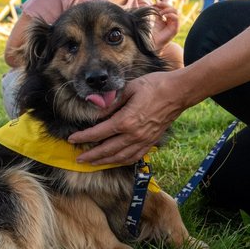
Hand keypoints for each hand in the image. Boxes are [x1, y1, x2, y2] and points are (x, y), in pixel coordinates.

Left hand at [69, 71, 186, 164]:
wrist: (178, 92)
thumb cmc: (154, 86)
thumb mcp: (129, 89)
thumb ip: (112, 102)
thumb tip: (96, 109)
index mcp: (126, 120)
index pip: (99, 133)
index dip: (83, 137)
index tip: (72, 139)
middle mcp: (134, 135)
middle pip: (107, 150)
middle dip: (91, 155)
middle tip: (78, 159)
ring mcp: (143, 140)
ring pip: (120, 157)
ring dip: (104, 161)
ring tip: (92, 162)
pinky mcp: (151, 142)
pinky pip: (134, 157)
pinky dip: (121, 161)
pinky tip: (114, 160)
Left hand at [150, 1, 179, 51]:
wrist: (151, 44)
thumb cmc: (150, 33)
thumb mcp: (151, 19)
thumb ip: (153, 12)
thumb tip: (150, 3)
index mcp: (166, 18)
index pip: (168, 7)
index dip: (163, 3)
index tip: (155, 3)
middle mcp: (171, 20)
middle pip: (172, 7)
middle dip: (165, 4)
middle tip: (157, 5)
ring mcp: (174, 25)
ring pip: (176, 11)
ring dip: (168, 9)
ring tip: (160, 13)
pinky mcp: (175, 29)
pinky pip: (176, 19)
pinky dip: (171, 15)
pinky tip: (164, 16)